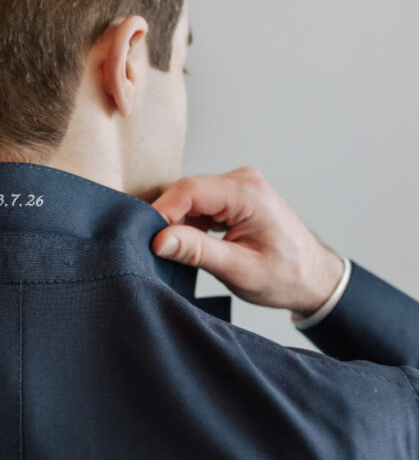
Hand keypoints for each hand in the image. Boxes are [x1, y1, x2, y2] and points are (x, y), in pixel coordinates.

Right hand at [150, 166, 344, 316]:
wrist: (315, 278)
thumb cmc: (286, 276)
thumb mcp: (239, 269)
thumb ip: (197, 251)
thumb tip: (159, 239)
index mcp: (248, 193)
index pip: (189, 190)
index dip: (160, 212)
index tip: (143, 237)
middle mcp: (243, 181)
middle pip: (186, 191)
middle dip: (165, 218)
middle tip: (151, 247)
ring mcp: (239, 187)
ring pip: (190, 197)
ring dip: (176, 222)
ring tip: (171, 250)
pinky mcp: (234, 197)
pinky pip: (200, 203)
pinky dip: (188, 223)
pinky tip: (186, 244)